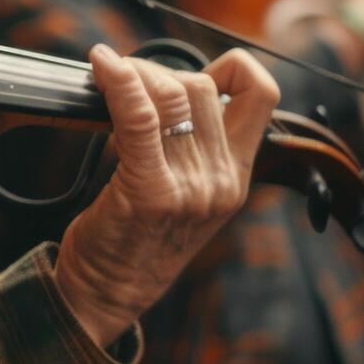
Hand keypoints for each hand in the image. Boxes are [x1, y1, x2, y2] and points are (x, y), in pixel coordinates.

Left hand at [55, 46, 279, 345]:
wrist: (105, 297)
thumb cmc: (133, 240)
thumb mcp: (184, 194)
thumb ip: (191, 147)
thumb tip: (166, 86)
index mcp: (236, 178)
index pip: (262, 95)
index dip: (231, 67)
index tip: (188, 73)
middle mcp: (221, 181)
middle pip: (201, 87)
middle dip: (156, 71)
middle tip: (120, 80)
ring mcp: (190, 188)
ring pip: (170, 95)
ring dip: (132, 76)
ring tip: (105, 79)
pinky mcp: (151, 191)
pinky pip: (140, 117)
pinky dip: (119, 82)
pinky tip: (102, 66)